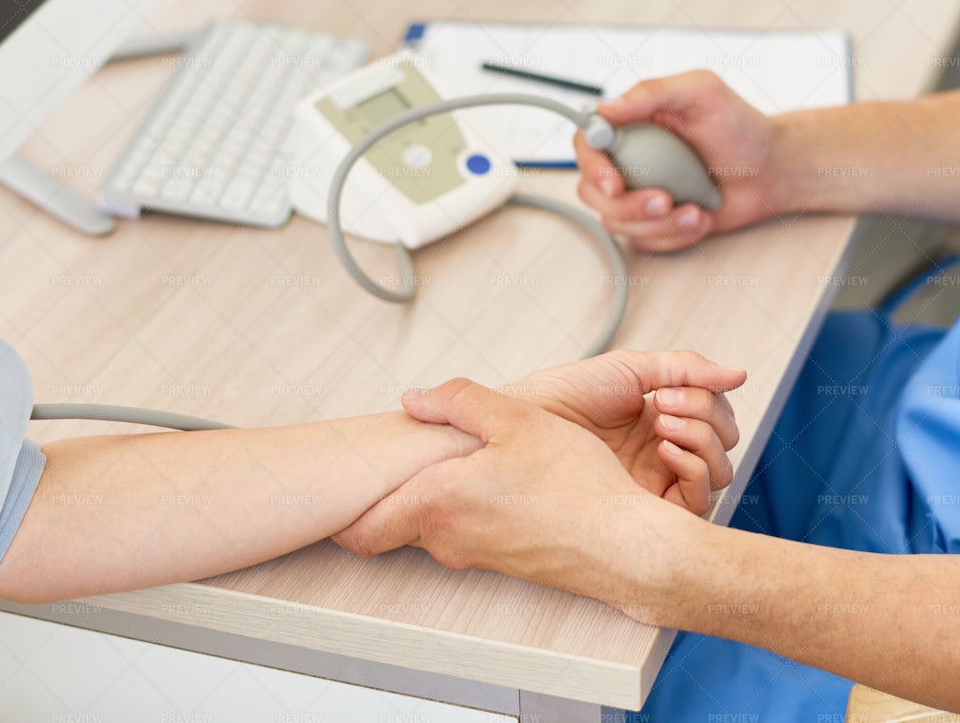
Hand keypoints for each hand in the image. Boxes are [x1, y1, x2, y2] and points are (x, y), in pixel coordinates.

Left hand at [331, 379, 702, 608]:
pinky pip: (468, 530)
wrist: (626, 547)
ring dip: (436, 496)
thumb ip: (458, 400)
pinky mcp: (507, 560)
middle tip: (394, 456)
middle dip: (389, 492)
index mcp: (437, 504)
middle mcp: (448, 539)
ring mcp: (478, 555)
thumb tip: (415, 398)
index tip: (334, 484)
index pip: (358, 530)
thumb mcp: (516, 420)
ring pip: (434, 524)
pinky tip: (502, 479)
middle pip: (392, 523)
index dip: (339, 509)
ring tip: (461, 458)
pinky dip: (469, 506)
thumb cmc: (577, 489)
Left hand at [503, 349, 743, 513]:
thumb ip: (683, 367)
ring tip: (662, 425)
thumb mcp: (625, 371)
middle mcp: (663, 452)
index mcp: (659, 417)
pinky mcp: (648, 512)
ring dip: (701, 438)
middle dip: (705, 414)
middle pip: (724, 440)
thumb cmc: (558, 399)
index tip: (669, 386)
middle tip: (665, 403)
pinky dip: (693, 468)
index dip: (706, 395)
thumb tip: (738, 373)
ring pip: (719, 469)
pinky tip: (663, 450)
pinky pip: (699, 498)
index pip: (714, 411)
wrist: (516, 430)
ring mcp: (658, 483)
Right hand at [574, 70, 783, 251]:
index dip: (591, 166)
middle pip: (593, 192)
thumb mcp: (701, 91)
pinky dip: (674, 236)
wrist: (771, 169)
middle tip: (665, 200)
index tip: (614, 184)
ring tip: (695, 210)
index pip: (587, 143)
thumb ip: (651, 92)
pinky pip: (645, 240)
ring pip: (618, 221)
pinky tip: (700, 218)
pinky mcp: (657, 221)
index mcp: (632, 125)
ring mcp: (641, 192)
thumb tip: (606, 108)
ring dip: (658, 223)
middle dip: (628, 205)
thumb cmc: (741, 126)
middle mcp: (630, 160)